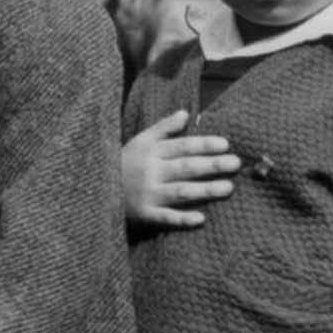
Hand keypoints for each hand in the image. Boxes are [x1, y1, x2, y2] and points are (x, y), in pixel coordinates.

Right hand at [121, 109, 240, 227]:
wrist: (96, 189)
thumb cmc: (125, 163)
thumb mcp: (140, 141)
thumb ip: (164, 128)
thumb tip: (186, 113)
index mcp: (151, 152)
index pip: (182, 147)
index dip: (204, 145)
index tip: (225, 145)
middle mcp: (151, 172)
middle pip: (185, 167)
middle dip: (211, 165)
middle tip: (236, 163)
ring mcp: (148, 194)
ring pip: (180, 191)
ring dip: (205, 190)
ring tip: (229, 188)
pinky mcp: (145, 215)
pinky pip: (165, 218)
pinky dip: (182, 219)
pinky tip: (201, 219)